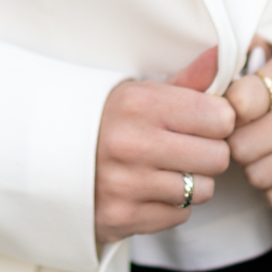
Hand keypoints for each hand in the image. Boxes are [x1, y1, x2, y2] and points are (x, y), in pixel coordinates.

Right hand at [94, 47, 234, 247]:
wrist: (51, 156)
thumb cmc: (106, 120)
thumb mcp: (140, 91)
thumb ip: (187, 79)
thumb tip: (220, 54)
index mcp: (141, 103)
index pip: (219, 117)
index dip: (218, 119)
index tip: (205, 120)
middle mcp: (133, 143)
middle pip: (218, 157)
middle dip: (209, 152)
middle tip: (189, 146)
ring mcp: (127, 184)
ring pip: (203, 190)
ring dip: (193, 182)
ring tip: (169, 168)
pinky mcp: (123, 217)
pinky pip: (179, 215)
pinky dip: (172, 205)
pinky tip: (152, 188)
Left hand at [225, 45, 271, 210]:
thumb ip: (239, 55)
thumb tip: (211, 59)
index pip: (238, 102)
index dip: (226, 113)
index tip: (233, 113)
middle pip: (242, 146)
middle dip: (239, 146)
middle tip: (250, 138)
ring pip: (258, 175)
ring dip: (256, 170)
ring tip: (268, 154)